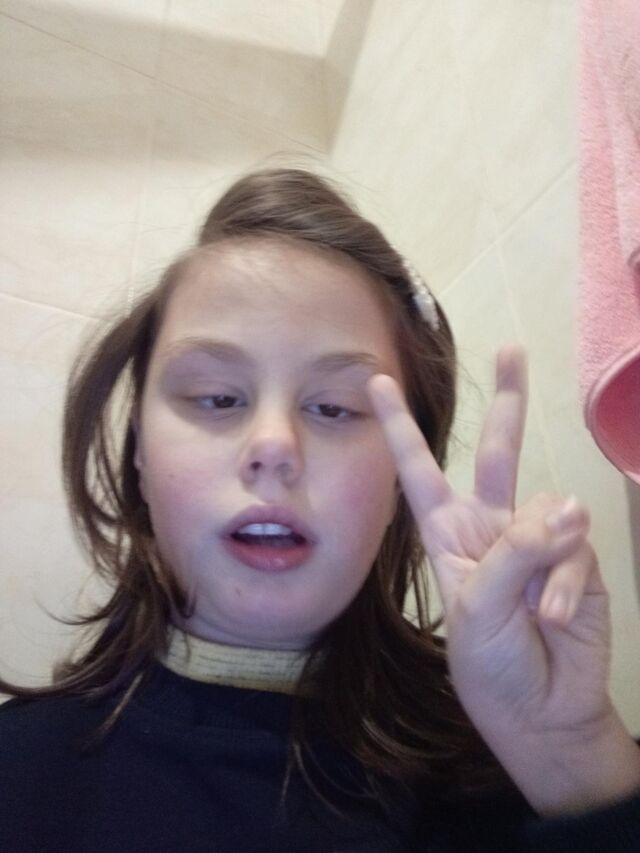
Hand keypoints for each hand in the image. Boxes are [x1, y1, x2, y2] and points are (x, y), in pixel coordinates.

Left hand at [366, 344, 639, 812]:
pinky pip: (575, 549)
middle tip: (513, 351)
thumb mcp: (477, 607)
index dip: (400, 426)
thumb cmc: (490, 665)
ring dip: (543, 556)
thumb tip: (566, 507)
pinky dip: (565, 583)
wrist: (540, 712)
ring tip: (536, 607)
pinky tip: (554, 616)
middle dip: (506, 404)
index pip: (419, 470)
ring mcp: (536, 541)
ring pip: (546, 510)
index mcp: (449, 534)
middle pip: (498, 453)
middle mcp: (492, 527)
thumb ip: (514, 552)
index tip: (377, 382)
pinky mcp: (577, 559)